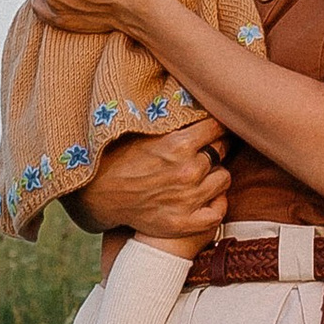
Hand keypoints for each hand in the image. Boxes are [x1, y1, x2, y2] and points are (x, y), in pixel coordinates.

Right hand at [66, 115, 229, 246]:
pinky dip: (215, 204)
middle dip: (213, 147)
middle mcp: (188, 171)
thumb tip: (200, 100)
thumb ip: (175, 121)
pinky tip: (206, 197)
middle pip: (221, 151)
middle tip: (201, 150)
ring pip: (224, 178)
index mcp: (179, 144)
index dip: (215, 125)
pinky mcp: (183, 223)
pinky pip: (217, 213)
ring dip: (215, 174)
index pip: (217, 127)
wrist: (99, 195)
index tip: (211, 127)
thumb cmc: (120, 157)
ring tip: (201, 173)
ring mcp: (188, 200)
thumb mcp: (145, 131)